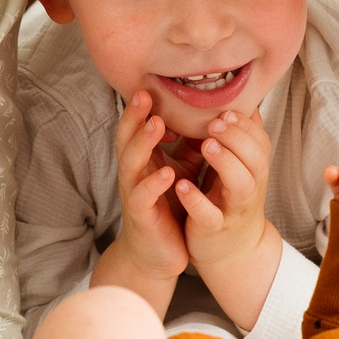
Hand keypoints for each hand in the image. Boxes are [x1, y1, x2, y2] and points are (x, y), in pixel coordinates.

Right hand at [95, 91, 189, 300]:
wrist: (159, 254)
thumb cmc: (170, 207)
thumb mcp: (183, 170)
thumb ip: (191, 145)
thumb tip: (212, 113)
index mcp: (143, 160)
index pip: (137, 127)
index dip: (141, 108)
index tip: (151, 85)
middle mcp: (134, 173)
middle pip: (126, 139)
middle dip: (134, 117)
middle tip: (145, 95)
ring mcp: (135, 194)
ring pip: (131, 164)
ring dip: (143, 143)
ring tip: (157, 125)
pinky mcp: (141, 216)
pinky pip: (143, 197)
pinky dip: (153, 183)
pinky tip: (167, 173)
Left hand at [175, 109, 284, 328]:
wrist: (232, 252)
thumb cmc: (230, 201)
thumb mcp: (240, 169)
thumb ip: (241, 140)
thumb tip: (246, 104)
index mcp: (254, 170)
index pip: (260, 141)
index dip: (245, 125)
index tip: (227, 110)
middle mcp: (250, 188)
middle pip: (255, 159)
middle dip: (237, 137)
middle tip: (215, 122)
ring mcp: (233, 210)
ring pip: (240, 185)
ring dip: (224, 162)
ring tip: (205, 144)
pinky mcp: (214, 230)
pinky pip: (209, 216)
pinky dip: (196, 200)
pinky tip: (181, 185)